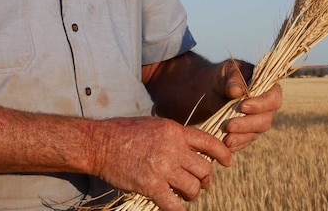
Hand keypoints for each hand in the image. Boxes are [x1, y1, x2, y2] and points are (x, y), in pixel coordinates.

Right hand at [89, 116, 232, 210]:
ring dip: (191, 194)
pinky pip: (174, 205)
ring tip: (183, 194)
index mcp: (175, 131)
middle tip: (199, 184)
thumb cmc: (125, 133)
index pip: (208, 142)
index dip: (223, 154)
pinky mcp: (151, 185)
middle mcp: (172, 148)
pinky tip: (174, 209)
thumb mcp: (156, 126)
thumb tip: (192, 149)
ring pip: (193, 188)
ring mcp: (162, 167)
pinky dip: (178, 210)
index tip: (227, 162)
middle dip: (205, 180)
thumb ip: (175, 137)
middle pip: (204, 169)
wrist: (100, 143)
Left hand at [217, 60, 281, 151]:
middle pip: (265, 120)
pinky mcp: (248, 133)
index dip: (260, 105)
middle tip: (229, 125)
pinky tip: (225, 145)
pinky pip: (245, 142)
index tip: (242, 106)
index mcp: (269, 88)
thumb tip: (236, 91)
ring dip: (241, 137)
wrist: (214, 89)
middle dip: (247, 124)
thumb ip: (234, 78)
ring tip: (226, 139)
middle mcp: (267, 108)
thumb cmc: (225, 76)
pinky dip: (236, 144)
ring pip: (255, 133)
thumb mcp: (228, 71)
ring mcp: (258, 122)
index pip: (273, 99)